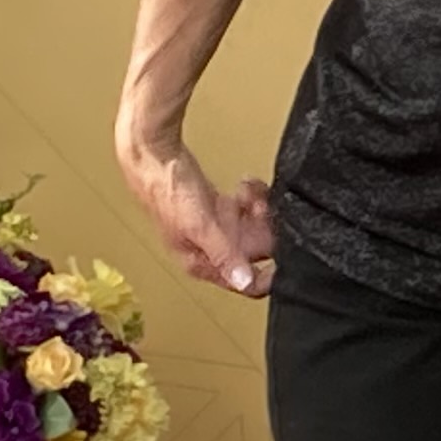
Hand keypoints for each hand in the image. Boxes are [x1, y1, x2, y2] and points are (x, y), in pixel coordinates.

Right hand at [125, 136, 277, 295]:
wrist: (155, 157)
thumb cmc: (167, 191)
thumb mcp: (200, 227)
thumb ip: (224, 254)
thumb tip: (243, 282)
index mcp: (202, 263)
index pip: (245, 284)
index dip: (269, 274)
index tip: (285, 256)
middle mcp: (212, 250)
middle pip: (257, 252)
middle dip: (266, 231)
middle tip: (265, 212)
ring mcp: (217, 228)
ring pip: (255, 228)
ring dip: (260, 210)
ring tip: (253, 194)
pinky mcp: (219, 209)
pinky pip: (247, 209)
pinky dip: (252, 196)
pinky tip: (246, 185)